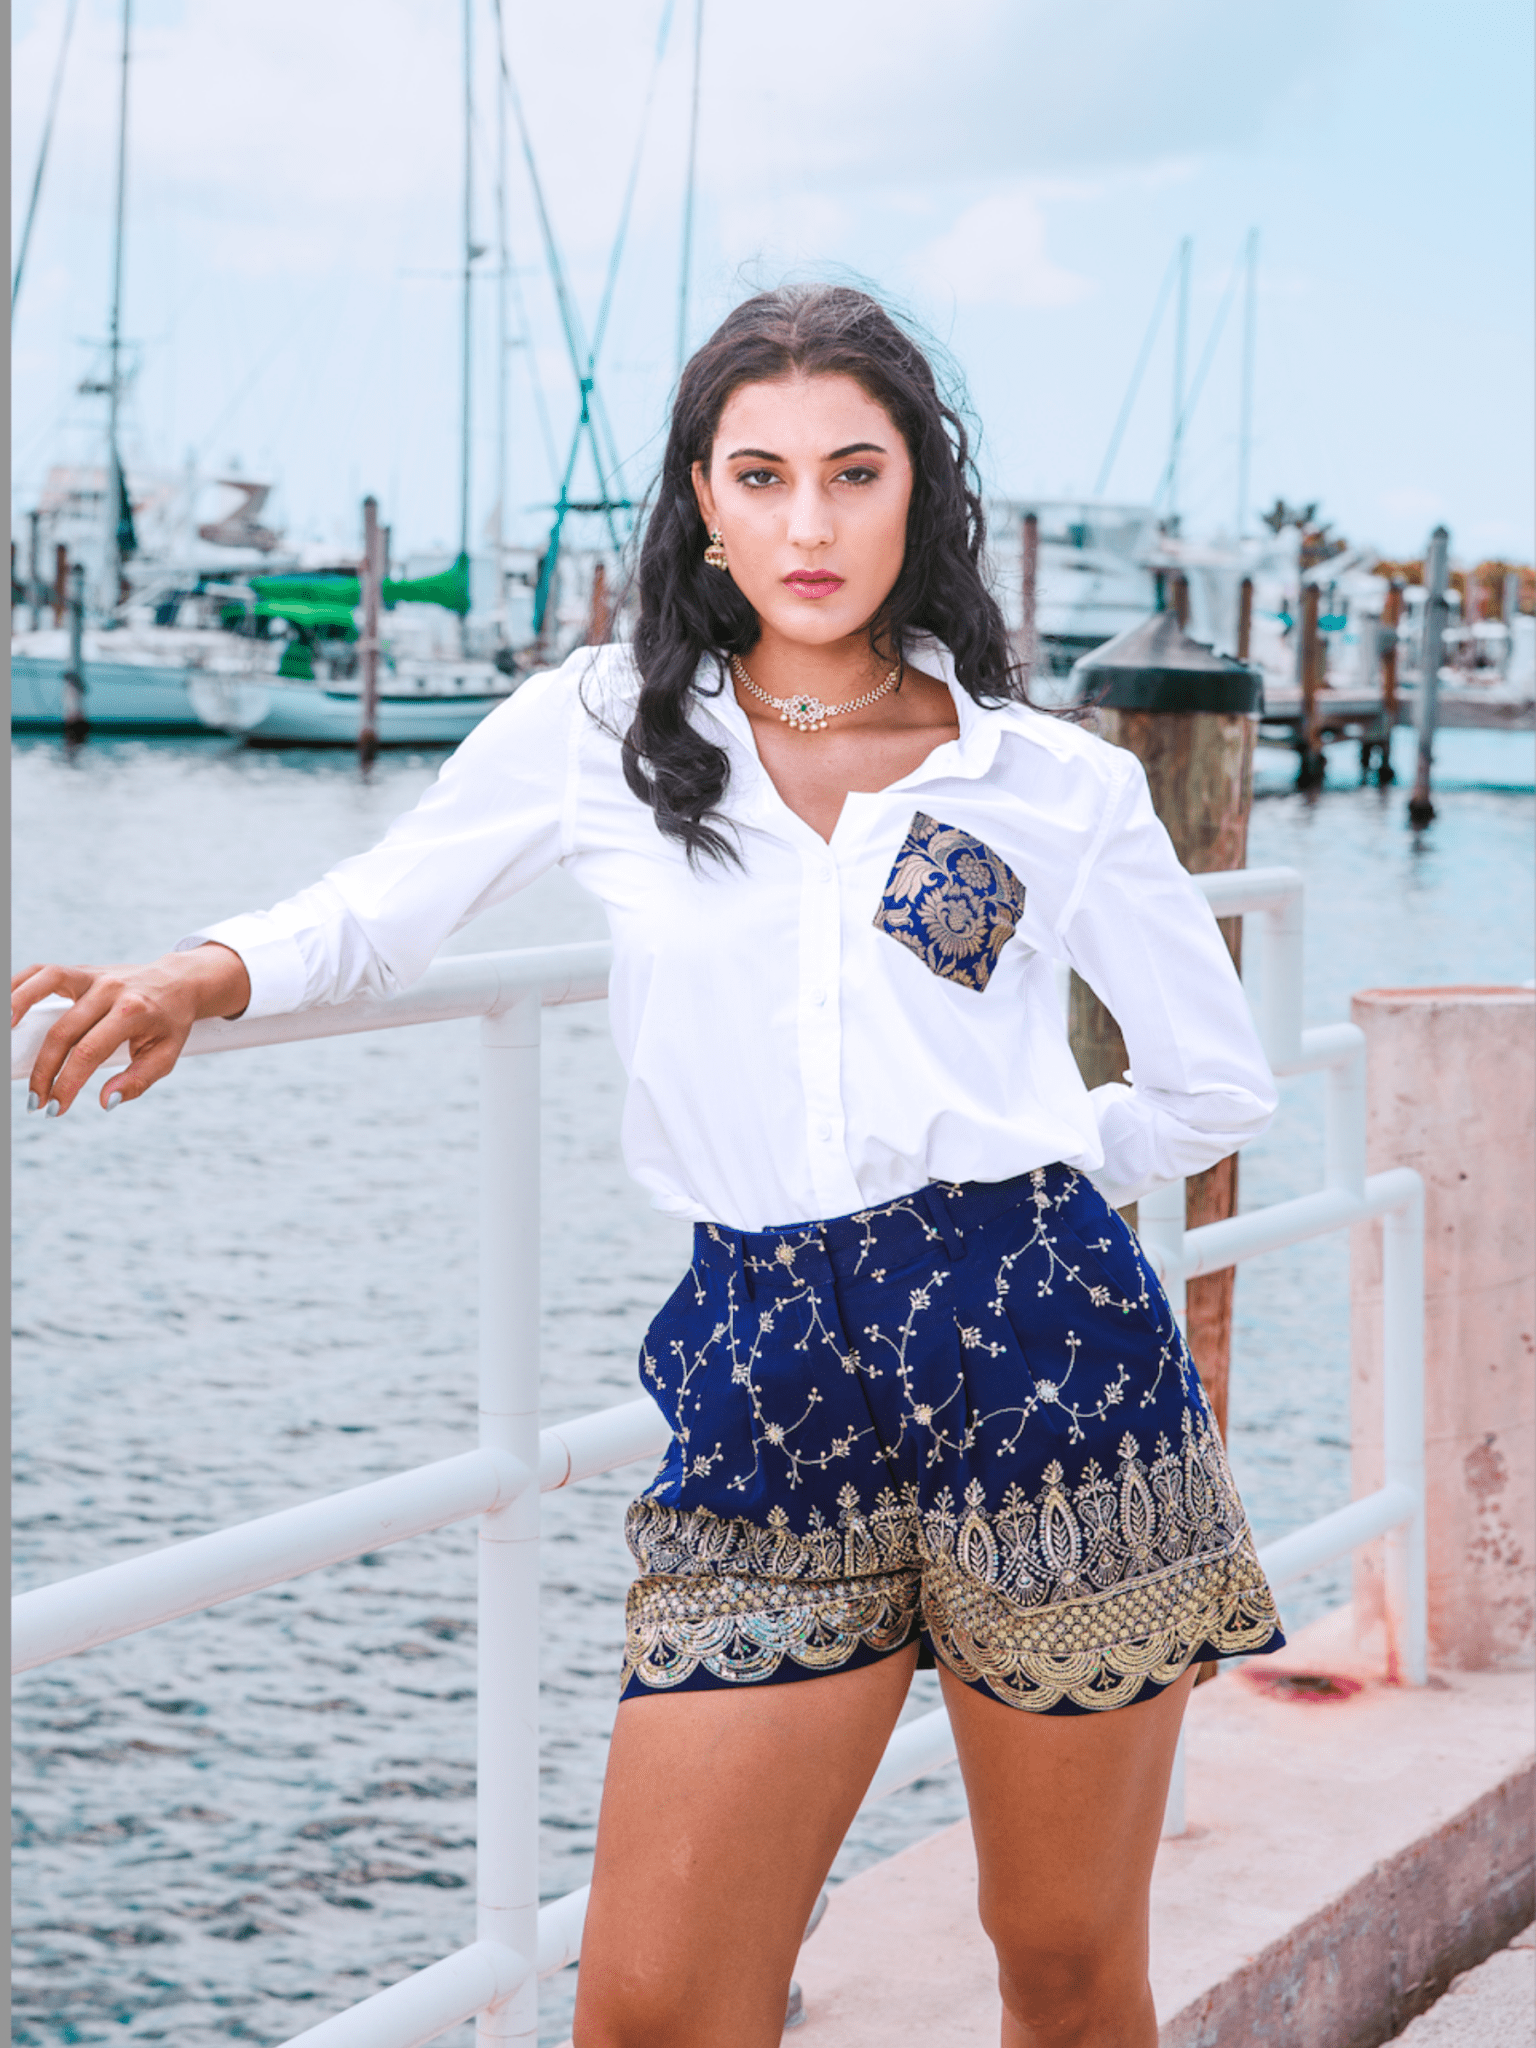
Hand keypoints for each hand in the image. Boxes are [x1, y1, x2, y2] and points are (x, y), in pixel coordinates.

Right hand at [10, 944, 251, 1116]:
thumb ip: (137, 1081)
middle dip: (44, 1071)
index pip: (89, 1053)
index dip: (67, 1084)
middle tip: (35, 1100)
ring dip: (17, 1015)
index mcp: (133, 1012)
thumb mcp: (165, 1056)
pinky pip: (43, 972)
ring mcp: (94, 976)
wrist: (178, 982)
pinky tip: (9, 1011)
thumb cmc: (169, 1024)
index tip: (55, 1108)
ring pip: (44, 988)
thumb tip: (105, 1101)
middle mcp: (110, 990)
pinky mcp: (82, 970)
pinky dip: (20, 986)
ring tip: (7, 1046)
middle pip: (64, 1032)